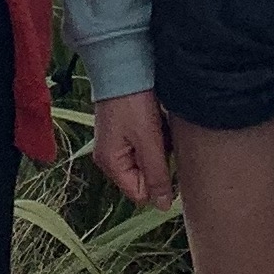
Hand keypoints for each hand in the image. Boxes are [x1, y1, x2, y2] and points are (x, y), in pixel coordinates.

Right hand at [91, 87, 174, 206]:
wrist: (124, 65)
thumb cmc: (133, 103)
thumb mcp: (149, 141)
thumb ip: (157, 176)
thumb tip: (162, 207)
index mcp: (110, 164)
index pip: (140, 193)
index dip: (157, 178)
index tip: (162, 154)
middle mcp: (110, 157)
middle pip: (144, 177)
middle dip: (158, 160)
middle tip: (161, 137)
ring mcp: (116, 143)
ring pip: (148, 160)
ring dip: (159, 147)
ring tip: (158, 125)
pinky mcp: (125, 130)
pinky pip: (146, 144)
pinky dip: (156, 135)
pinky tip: (156, 119)